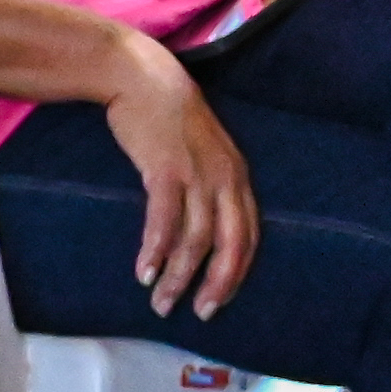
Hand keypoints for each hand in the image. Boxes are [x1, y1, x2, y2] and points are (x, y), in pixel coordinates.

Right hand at [101, 36, 254, 318]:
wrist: (143, 78)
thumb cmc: (169, 118)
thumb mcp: (203, 152)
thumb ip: (209, 185)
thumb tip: (200, 228)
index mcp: (237, 177)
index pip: (247, 236)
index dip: (236, 273)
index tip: (218, 300)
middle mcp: (225, 178)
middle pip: (228, 244)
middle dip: (215, 284)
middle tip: (198, 313)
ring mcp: (197, 174)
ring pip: (194, 240)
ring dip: (178, 276)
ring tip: (160, 301)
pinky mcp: (166, 170)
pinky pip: (164, 221)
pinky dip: (156, 251)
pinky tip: (144, 272)